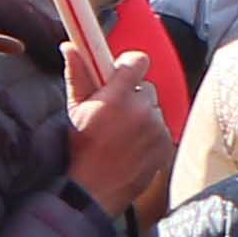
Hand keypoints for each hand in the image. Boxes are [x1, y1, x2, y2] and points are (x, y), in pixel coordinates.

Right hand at [67, 46, 172, 208]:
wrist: (96, 189)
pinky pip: (161, 128)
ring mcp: (157, 128)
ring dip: (142, 115)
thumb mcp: (75, 110)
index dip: (128, 65)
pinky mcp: (167, 144)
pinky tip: (132, 145)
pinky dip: (150, 133)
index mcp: (117, 97)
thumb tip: (71, 47)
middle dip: (132, 95)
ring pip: (154, 109)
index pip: (137, 61)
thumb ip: (77, 75)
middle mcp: (142, 110)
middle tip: (115, 111)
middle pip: (145, 87)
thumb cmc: (82, 150)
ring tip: (123, 133)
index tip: (119, 72)